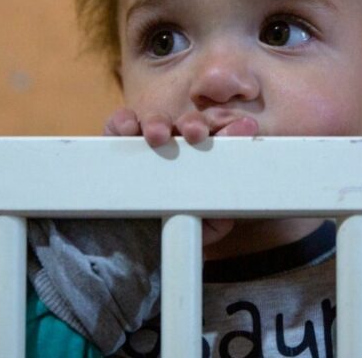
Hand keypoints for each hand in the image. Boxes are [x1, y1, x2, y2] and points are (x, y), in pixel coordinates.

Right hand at [103, 108, 258, 245]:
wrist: (132, 242)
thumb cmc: (173, 228)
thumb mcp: (203, 226)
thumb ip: (219, 214)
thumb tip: (232, 200)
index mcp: (203, 156)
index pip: (221, 136)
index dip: (233, 129)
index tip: (245, 127)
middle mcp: (178, 143)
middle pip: (189, 123)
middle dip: (195, 123)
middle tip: (196, 133)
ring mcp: (147, 140)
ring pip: (156, 120)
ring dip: (159, 122)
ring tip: (158, 135)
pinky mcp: (116, 141)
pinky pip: (120, 124)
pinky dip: (124, 121)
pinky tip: (129, 129)